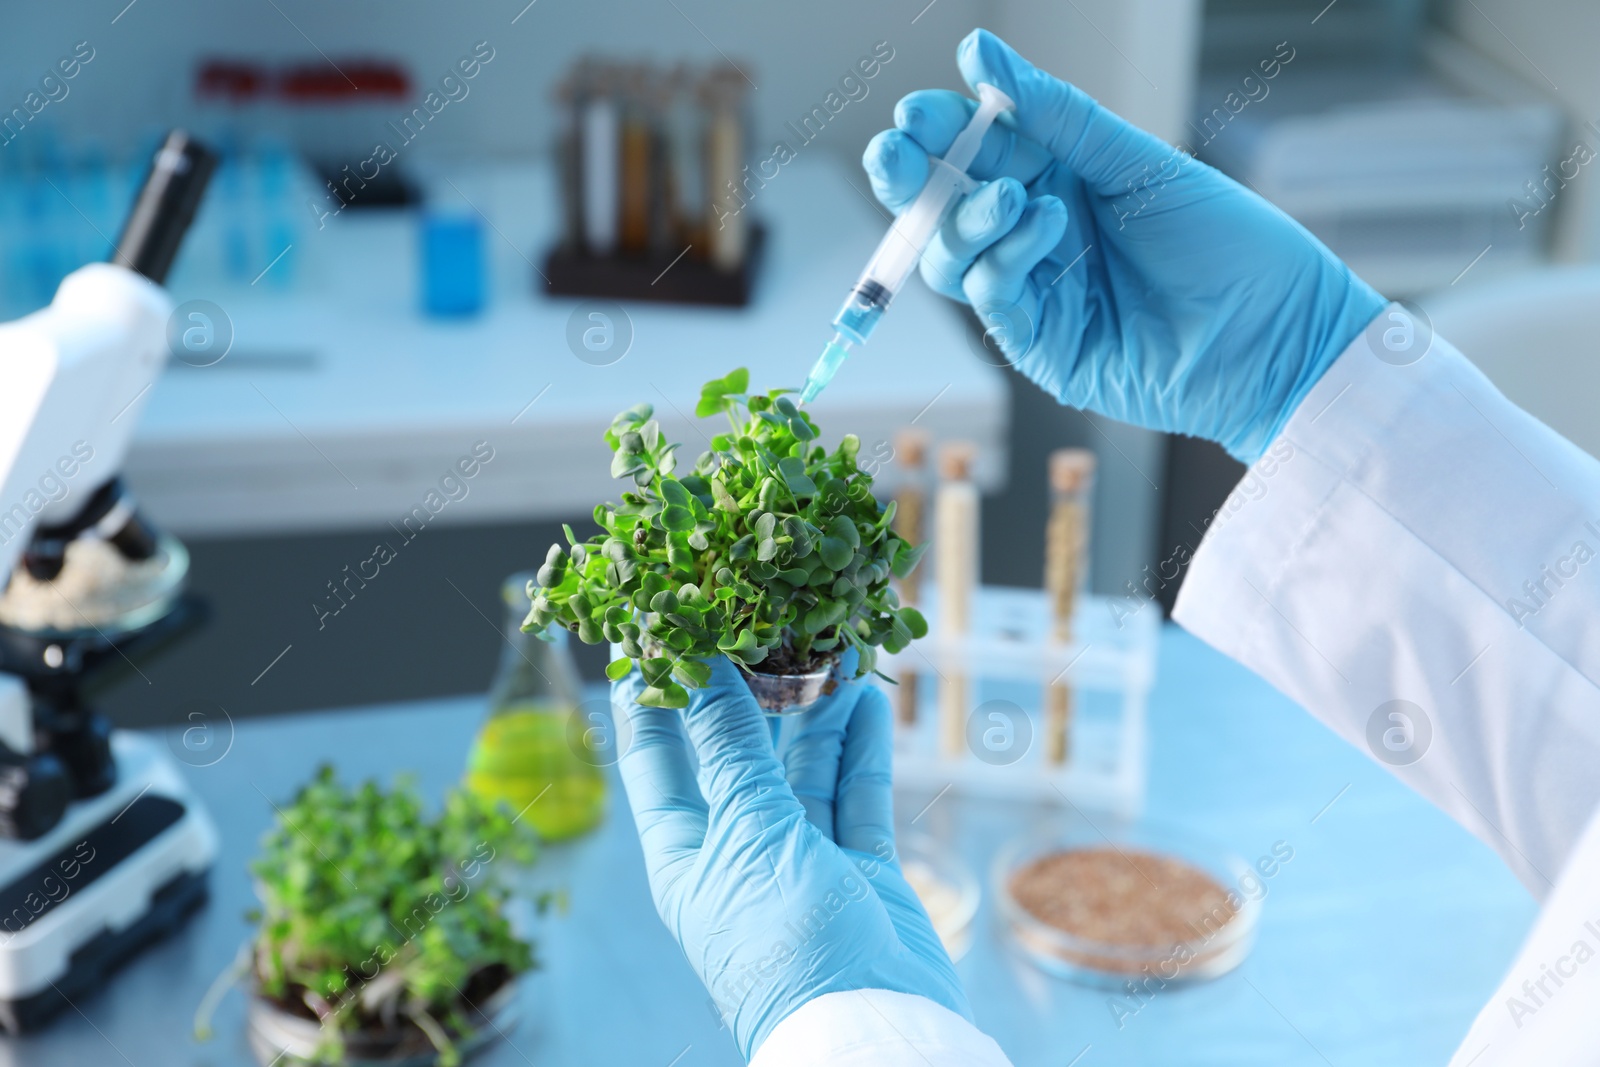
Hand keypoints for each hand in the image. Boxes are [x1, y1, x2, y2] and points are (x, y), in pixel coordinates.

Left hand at [612, 653, 966, 1058]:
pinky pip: (856, 793)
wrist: (873, 1030)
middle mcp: (738, 847)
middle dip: (753, 686)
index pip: (657, 755)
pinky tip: (867, 696)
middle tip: (765, 616)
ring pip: (803, 764)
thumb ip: (732, 745)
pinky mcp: (859, 868)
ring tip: (829, 639)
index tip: (661, 625)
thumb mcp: (749, 831)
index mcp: (686, 850)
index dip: (656, 692)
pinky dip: (861, 746)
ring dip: (815, 705)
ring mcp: (801, 857)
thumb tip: (698, 665)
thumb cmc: (787, 945)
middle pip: (739, 749)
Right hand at [863, 29, 1386, 462]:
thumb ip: (1052, 115)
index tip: (915, 112)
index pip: (973, 150)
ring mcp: (1033, 292)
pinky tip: (1048, 226)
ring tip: (1017, 197)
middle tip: (897, 155)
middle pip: (940, 207)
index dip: (936, 130)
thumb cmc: (1226, 243)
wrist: (1276, 334)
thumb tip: (977, 54)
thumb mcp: (1136, 162)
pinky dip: (1005, 258)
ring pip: (951, 257)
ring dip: (968, 220)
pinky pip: (991, 297)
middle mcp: (1034, 234)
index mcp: (1057, 178)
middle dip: (909, 179)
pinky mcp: (1039, 345)